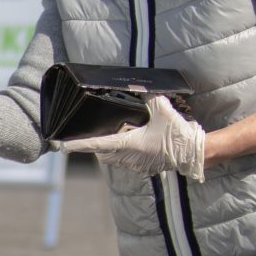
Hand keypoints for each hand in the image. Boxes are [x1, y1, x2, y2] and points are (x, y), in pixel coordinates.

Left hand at [56, 96, 205, 180]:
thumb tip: (141, 87)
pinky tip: (135, 141)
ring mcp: (136, 165)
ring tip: (119, 134)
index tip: (60, 145)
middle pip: (102, 152)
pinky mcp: (144, 167)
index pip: (96, 144)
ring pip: (114, 157)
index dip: (76, 144)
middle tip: (93, 133)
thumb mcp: (163, 110)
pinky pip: (126, 161)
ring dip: (111, 148)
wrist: (195, 153)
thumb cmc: (178, 134)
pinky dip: (124, 152)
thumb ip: (149, 97)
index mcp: (130, 144)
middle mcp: (129, 158)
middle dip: (96, 144)